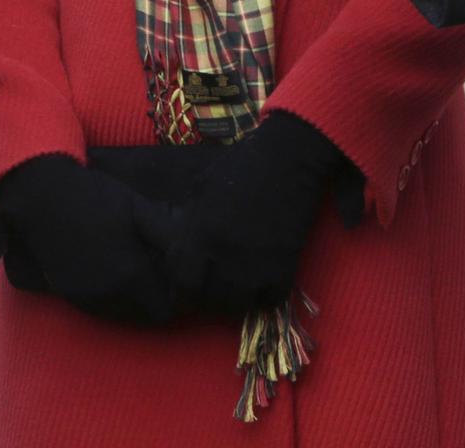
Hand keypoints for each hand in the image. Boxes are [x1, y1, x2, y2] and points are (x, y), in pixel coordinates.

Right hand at [0, 155, 182, 325]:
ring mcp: (85, 297)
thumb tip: (188, 260)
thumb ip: (166, 237)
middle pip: (141, 317)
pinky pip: (97, 308)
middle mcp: (109, 295)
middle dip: (151, 301)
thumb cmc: (95, 198)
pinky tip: (107, 272)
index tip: (171, 281)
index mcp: (131, 275)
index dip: (172, 299)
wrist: (42, 198)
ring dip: (130, 301)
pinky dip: (107, 298)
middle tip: (153, 274)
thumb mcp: (138, 208)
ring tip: (130, 271)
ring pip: (118, 315)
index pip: (162, 311)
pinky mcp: (66, 294)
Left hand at [176, 113, 348, 317]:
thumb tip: (175, 241)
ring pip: (236, 307)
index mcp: (199, 230)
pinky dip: (264, 297)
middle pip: (205, 299)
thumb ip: (188, 219)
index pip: (179, 278)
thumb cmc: (241, 164)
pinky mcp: (283, 265)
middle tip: (211, 289)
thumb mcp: (201, 187)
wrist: (288, 157)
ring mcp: (254, 262)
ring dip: (233, 301)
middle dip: (205, 297)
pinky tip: (262, 284)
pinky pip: (269, 301)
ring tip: (236, 290)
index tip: (187, 282)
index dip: (181, 284)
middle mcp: (222, 252)